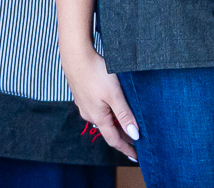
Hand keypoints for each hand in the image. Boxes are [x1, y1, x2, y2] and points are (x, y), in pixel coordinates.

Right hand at [62, 44, 137, 159]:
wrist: (75, 55)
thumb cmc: (96, 73)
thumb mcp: (115, 95)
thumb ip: (125, 116)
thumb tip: (134, 136)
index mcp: (98, 117)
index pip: (114, 140)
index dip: (127, 149)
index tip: (137, 157)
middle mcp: (89, 114)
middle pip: (108, 130)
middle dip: (122, 136)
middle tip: (137, 140)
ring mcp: (83, 104)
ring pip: (102, 118)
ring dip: (115, 123)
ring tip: (127, 123)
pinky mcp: (81, 94)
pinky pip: (96, 108)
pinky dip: (107, 112)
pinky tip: (111, 106)